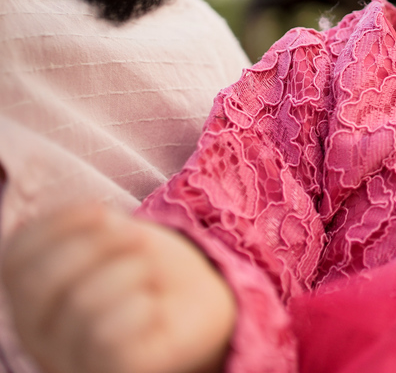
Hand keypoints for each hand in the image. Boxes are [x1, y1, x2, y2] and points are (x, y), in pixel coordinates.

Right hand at [2, 205, 235, 372]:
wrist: (202, 309)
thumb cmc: (151, 271)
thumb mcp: (121, 240)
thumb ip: (96, 231)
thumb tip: (99, 221)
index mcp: (31, 295)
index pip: (16, 258)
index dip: (57, 225)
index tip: (104, 214)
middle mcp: (37, 333)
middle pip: (39, 280)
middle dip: (99, 245)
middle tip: (140, 240)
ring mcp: (67, 359)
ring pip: (81, 303)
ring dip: (131, 273)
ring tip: (151, 276)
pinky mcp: (106, 372)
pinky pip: (108, 334)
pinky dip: (141, 305)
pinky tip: (155, 307)